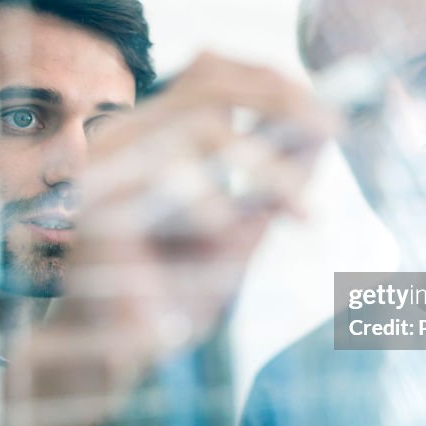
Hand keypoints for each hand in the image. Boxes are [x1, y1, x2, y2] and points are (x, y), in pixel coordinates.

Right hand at [0, 53, 334, 425]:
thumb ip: (272, 184)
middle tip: (330, 131)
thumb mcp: (239, 231)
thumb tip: (322, 133)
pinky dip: (205, 199)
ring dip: (261, 163)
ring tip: (299, 202)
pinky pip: (162, 182)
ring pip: (199, 124)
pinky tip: (227, 225)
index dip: (271, 80)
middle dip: (279, 102)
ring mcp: (106, 167)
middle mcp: (126, 138)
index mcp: (154, 135)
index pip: (211, 74)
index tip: (328, 112)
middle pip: (208, 82)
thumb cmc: (175, 289)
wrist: (117, 351)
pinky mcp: (95, 207)